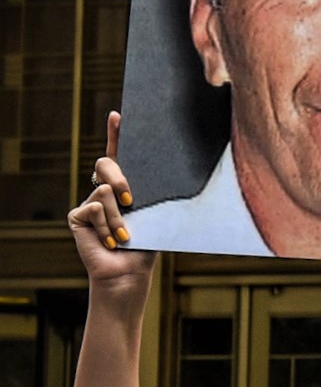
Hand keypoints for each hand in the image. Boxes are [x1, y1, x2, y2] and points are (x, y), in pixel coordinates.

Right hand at [66, 113, 153, 300]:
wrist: (130, 272)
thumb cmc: (149, 243)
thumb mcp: (157, 212)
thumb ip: (154, 192)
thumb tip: (177, 171)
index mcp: (127, 186)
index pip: (120, 154)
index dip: (117, 133)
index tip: (119, 115)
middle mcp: (105, 189)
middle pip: (106, 163)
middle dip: (120, 178)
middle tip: (132, 200)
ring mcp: (89, 202)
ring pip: (104, 190)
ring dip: (120, 217)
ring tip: (126, 236)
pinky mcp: (77, 216)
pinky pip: (93, 208)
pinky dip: (106, 226)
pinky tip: (111, 241)